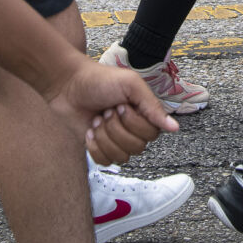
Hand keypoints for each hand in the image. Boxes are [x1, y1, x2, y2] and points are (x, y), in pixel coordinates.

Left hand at [49, 59, 179, 164]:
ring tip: (97, 120)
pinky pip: (104, 161)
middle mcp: (132, 130)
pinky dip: (94, 147)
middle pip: (137, 148)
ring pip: (121, 157)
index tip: (121, 105)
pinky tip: (89, 131)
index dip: (134, 123)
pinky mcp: (99, 149)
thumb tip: (174, 128)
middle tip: (107, 111)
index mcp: (144, 114)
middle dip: (117, 129)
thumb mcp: (131, 85)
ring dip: (105, 137)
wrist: (68, 85)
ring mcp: (115, 141)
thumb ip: (152, 106)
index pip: (152, 135)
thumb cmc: (100, 80)